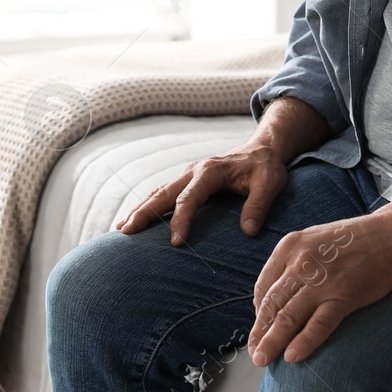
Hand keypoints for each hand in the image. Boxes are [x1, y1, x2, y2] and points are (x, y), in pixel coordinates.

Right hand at [115, 142, 288, 244]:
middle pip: (163, 193)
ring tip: (121, 229)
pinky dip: (147, 205)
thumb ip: (258, 205)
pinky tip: (134, 218)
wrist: (263, 150)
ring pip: (158, 192)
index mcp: (210, 171)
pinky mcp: (187, 181)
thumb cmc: (266, 167)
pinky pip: (162, 193)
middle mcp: (193, 171)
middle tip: (126, 232)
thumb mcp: (270, 183)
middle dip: (144, 212)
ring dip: (140, 209)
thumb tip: (248, 231)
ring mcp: (188, 175)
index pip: (190, 197)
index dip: (180, 219)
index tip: (174, 242)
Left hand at [246, 214, 391, 366]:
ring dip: (272, 342)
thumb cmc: (354, 241)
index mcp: (289, 247)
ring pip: (288, 317)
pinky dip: (303, 343)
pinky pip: (318, 324)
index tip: (260, 329)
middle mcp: (300, 262)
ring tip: (263, 360)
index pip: (263, 286)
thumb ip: (293, 263)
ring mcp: (321, 280)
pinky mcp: (343, 296)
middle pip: (271, 304)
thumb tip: (277, 294)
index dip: (258, 313)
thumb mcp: (313, 240)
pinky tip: (292, 357)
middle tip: (255, 352)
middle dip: (260, 332)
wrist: (391, 236)